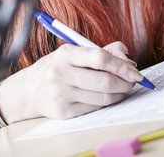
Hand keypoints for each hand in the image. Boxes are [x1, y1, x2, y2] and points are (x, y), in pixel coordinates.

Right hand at [0, 41, 141, 121]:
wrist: (29, 90)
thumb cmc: (57, 68)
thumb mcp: (74, 52)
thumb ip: (102, 51)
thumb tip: (128, 59)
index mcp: (66, 54)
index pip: (100, 58)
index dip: (122, 65)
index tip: (135, 71)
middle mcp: (61, 74)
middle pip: (104, 81)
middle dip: (125, 83)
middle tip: (133, 82)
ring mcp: (62, 95)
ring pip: (103, 98)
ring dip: (119, 94)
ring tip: (123, 89)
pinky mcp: (64, 112)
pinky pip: (94, 108)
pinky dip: (106, 103)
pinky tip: (108, 97)